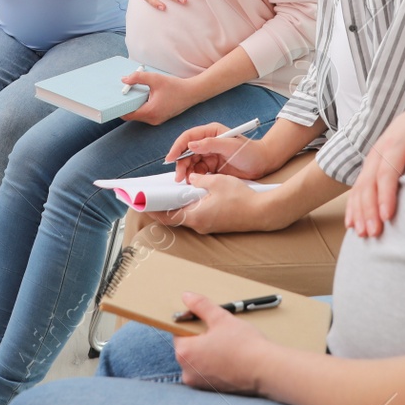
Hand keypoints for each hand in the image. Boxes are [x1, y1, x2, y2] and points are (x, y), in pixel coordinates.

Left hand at [120, 69, 198, 125]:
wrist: (193, 93)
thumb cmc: (175, 86)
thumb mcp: (155, 79)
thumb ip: (138, 78)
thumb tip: (124, 79)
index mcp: (150, 112)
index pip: (128, 115)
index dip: (119, 108)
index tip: (114, 99)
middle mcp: (152, 119)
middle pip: (132, 115)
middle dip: (127, 104)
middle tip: (123, 92)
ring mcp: (156, 120)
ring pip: (139, 114)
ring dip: (135, 105)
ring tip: (133, 92)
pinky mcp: (160, 118)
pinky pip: (146, 114)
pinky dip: (142, 106)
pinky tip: (144, 96)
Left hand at [147, 174, 278, 234]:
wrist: (263, 212)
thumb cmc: (240, 198)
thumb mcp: (216, 181)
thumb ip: (199, 179)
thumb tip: (191, 178)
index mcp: (195, 216)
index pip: (167, 216)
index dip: (153, 209)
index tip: (142, 203)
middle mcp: (199, 225)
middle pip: (174, 216)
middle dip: (163, 206)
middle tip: (154, 195)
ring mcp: (207, 226)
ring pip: (186, 215)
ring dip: (177, 205)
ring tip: (170, 192)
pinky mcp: (215, 224)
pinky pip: (196, 215)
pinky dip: (190, 206)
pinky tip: (191, 195)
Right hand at [165, 121, 272, 180]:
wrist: (263, 164)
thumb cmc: (250, 151)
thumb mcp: (230, 146)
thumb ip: (211, 144)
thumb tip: (190, 144)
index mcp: (211, 132)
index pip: (188, 137)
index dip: (177, 147)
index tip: (170, 158)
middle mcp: (207, 143)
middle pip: (187, 152)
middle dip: (181, 164)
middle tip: (179, 177)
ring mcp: (209, 155)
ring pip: (191, 163)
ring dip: (186, 172)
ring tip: (186, 182)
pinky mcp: (212, 167)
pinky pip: (198, 172)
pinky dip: (194, 178)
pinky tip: (194, 183)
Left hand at [173, 292, 274, 394]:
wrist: (266, 370)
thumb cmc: (244, 345)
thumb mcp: (221, 318)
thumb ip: (201, 306)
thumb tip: (187, 296)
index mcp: (184, 353)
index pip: (178, 332)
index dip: (190, 323)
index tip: (204, 319)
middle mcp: (187, 371)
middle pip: (187, 347)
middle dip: (200, 337)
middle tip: (218, 330)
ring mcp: (199, 383)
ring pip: (197, 360)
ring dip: (207, 351)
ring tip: (226, 343)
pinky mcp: (211, 390)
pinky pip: (207, 371)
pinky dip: (214, 363)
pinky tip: (229, 356)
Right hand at [345, 103, 404, 237]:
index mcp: (396, 141)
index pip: (387, 172)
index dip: (385, 195)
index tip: (387, 217)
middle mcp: (380, 149)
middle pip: (369, 182)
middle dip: (368, 209)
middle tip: (373, 233)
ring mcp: (373, 157)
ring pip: (361, 186)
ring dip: (358, 211)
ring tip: (362, 233)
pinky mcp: (372, 165)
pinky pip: (359, 186)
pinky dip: (354, 206)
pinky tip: (352, 223)